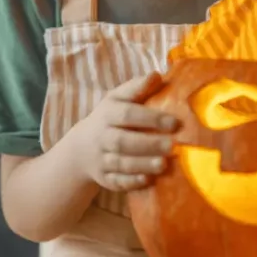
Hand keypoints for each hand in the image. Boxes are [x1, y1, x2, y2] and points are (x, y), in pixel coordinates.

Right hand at [69, 73, 178, 191]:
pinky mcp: (104, 178)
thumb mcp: (118, 99)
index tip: (174, 123)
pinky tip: (147, 180)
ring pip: (120, 163)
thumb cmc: (111, 118)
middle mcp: (102, 136)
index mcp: (108, 113)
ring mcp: (101, 159)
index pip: (128, 114)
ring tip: (164, 164)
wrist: (82, 148)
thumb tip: (156, 75)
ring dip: (143, 164)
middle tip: (172, 146)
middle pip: (123, 141)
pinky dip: (131, 182)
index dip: (151, 118)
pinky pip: (116, 182)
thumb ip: (137, 88)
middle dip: (148, 144)